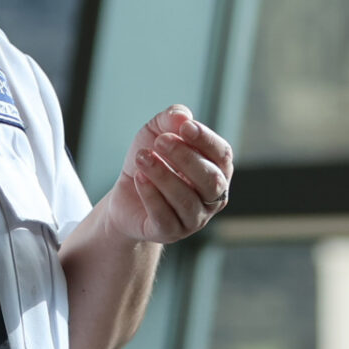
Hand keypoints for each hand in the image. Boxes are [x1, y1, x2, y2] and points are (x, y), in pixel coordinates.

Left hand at [108, 106, 231, 243]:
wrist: (126, 193)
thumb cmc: (152, 159)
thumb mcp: (157, 132)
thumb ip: (171, 118)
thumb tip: (182, 116)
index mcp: (217, 169)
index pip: (222, 155)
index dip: (206, 140)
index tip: (184, 126)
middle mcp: (213, 196)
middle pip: (210, 180)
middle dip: (186, 158)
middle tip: (160, 141)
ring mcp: (194, 218)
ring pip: (186, 200)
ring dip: (163, 175)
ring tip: (141, 157)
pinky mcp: (170, 232)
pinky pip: (165, 216)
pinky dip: (151, 195)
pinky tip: (139, 178)